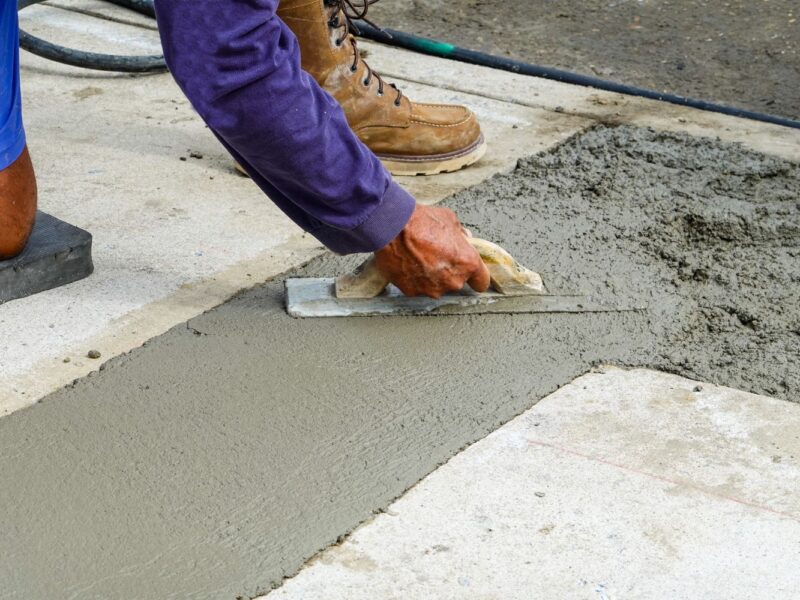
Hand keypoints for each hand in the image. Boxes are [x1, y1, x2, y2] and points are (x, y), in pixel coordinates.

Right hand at [374, 204, 489, 297]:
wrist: (392, 227)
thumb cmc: (422, 221)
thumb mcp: (450, 220)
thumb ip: (461, 234)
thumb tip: (464, 239)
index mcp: (467, 263)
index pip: (482, 282)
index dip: (477, 277)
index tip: (472, 274)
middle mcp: (452, 281)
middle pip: (457, 282)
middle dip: (450, 271)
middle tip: (437, 255)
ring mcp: (432, 289)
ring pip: (437, 286)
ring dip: (432, 276)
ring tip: (419, 258)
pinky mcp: (413, 292)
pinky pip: (418, 287)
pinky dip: (415, 279)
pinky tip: (408, 263)